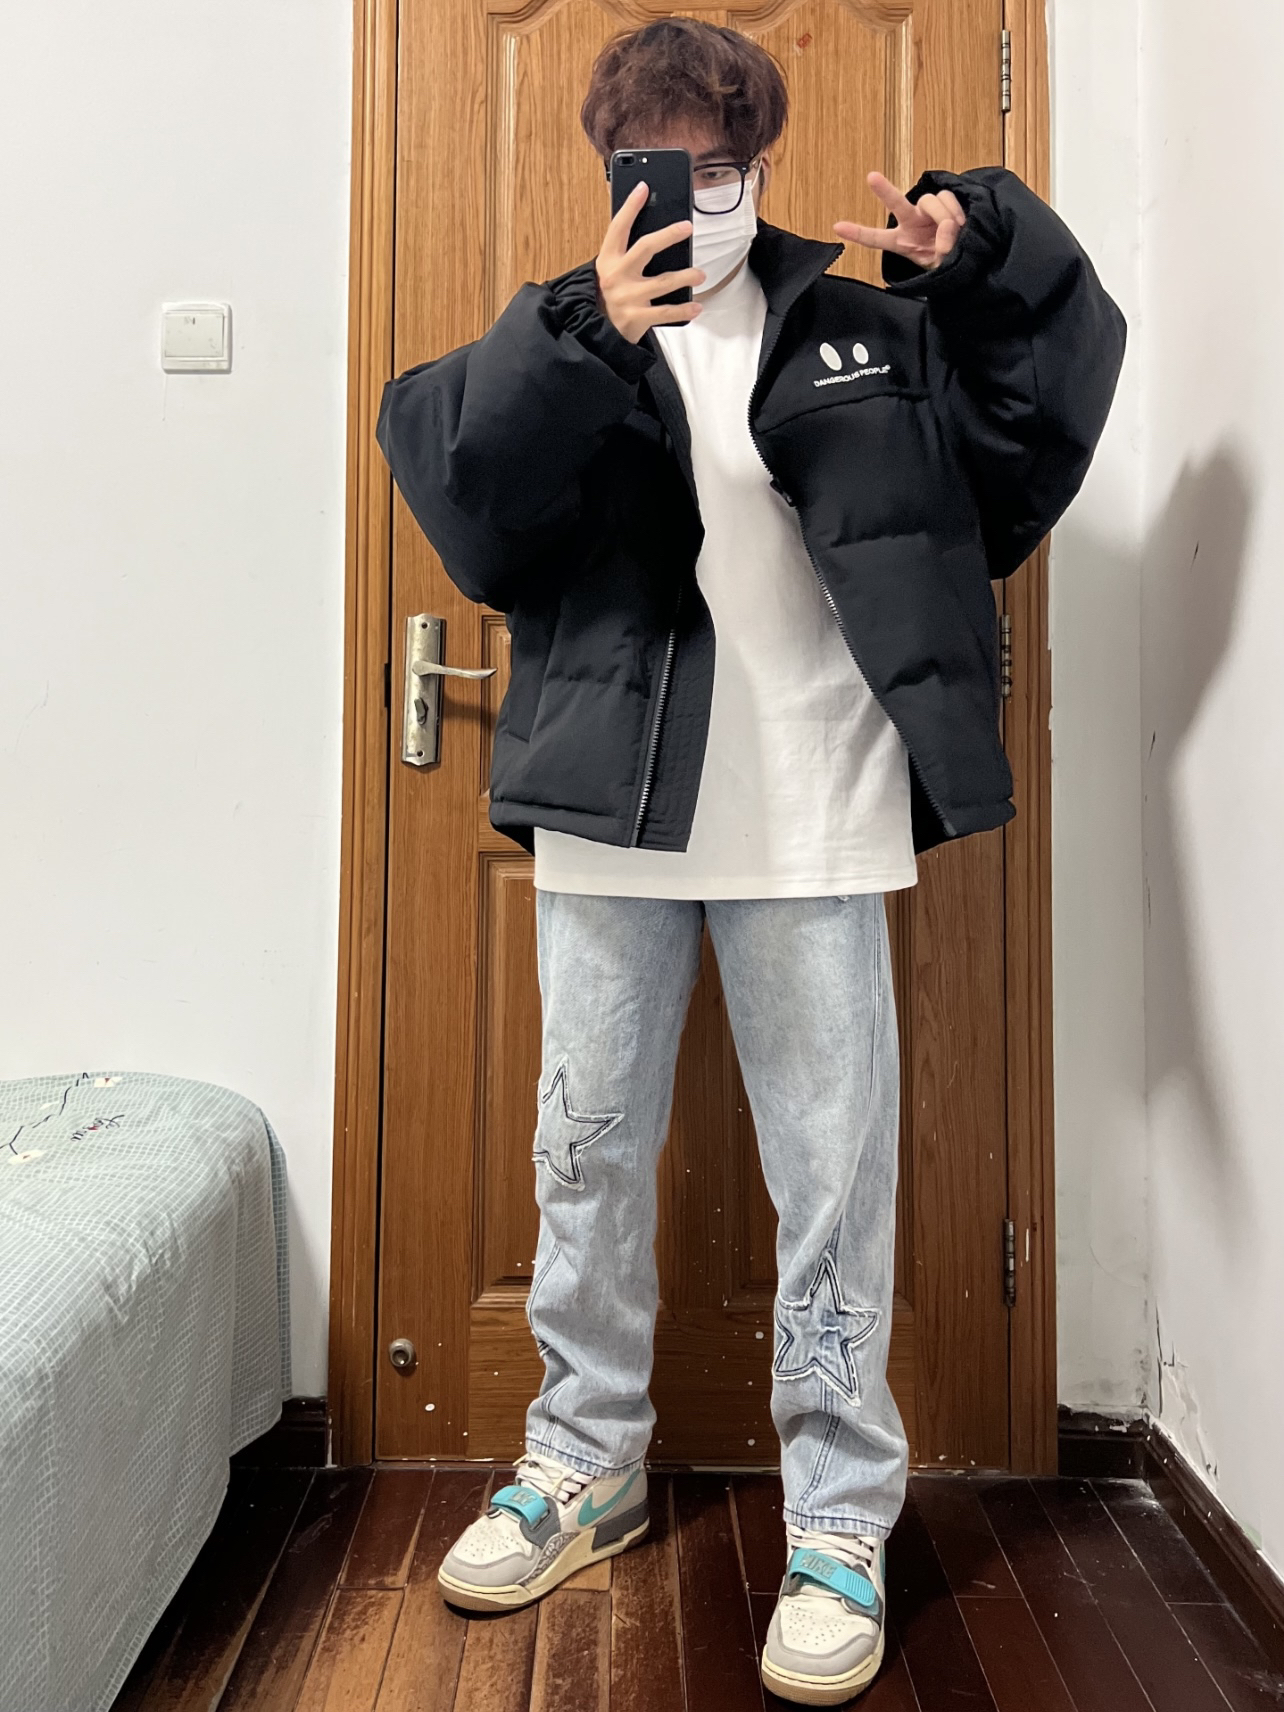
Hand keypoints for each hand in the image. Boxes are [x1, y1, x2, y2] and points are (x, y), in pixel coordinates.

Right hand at [595, 182, 706, 343]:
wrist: (596, 333)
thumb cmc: (610, 296)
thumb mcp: (610, 271)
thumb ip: (626, 253)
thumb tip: (655, 229)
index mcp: (608, 260)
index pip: (618, 227)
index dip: (630, 206)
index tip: (644, 187)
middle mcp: (616, 276)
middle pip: (645, 248)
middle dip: (668, 235)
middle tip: (687, 227)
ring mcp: (627, 298)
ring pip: (662, 282)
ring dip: (685, 276)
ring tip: (700, 274)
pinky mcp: (637, 318)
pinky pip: (666, 312)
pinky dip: (684, 309)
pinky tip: (697, 306)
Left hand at [833, 172, 965, 271]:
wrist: (968, 254)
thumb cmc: (950, 262)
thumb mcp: (941, 266)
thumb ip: (942, 249)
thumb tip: (948, 227)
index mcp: (902, 242)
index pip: (876, 238)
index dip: (858, 233)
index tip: (837, 227)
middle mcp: (911, 222)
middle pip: (896, 203)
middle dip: (884, 190)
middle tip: (872, 177)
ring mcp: (927, 211)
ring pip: (931, 201)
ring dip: (944, 217)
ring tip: (954, 233)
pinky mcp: (944, 202)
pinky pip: (947, 197)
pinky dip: (955, 210)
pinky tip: (961, 223)